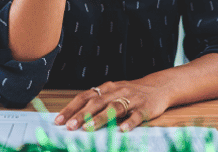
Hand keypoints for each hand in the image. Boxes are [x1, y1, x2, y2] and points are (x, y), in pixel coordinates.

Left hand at [54, 80, 170, 131]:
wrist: (159, 87)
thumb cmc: (130, 93)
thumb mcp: (112, 93)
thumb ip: (97, 102)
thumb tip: (74, 117)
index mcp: (106, 89)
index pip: (85, 97)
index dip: (71, 108)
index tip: (58, 120)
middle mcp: (117, 92)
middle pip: (97, 103)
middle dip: (81, 115)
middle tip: (70, 127)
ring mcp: (132, 99)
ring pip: (114, 108)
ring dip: (101, 118)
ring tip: (89, 128)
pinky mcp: (145, 108)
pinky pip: (137, 116)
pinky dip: (129, 122)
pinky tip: (123, 130)